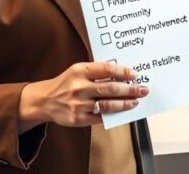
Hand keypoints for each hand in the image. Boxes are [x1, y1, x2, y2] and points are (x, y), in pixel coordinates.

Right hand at [19, 61, 148, 130]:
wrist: (45, 100)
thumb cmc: (65, 83)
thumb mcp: (78, 70)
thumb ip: (97, 71)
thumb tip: (121, 73)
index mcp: (80, 71)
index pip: (107, 69)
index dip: (123, 72)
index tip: (135, 74)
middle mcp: (79, 87)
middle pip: (110, 88)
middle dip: (130, 89)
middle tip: (143, 89)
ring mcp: (79, 104)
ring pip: (107, 105)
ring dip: (124, 103)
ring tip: (135, 101)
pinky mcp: (78, 119)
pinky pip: (100, 117)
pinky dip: (113, 115)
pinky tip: (122, 112)